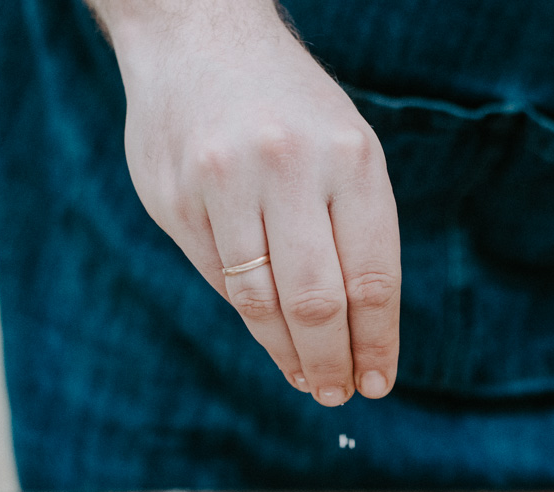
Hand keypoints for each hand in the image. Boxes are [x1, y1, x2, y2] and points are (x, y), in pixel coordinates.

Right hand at [100, 0, 399, 405]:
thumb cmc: (290, 108)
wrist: (199, 37)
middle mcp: (287, 168)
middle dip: (331, 361)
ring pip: (260, 300)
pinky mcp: (175, 198)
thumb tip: (360, 334)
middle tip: (336, 392)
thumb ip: (356, 232)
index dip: (377, 342)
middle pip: (316, 301)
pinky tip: (267, 334)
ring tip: (305, 377)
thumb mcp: (346, 149)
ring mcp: (224, 183)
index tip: (377, 382)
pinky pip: (219, 277)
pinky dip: (248, 314)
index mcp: (349, 158)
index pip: (372, 277)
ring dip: (287, 352)